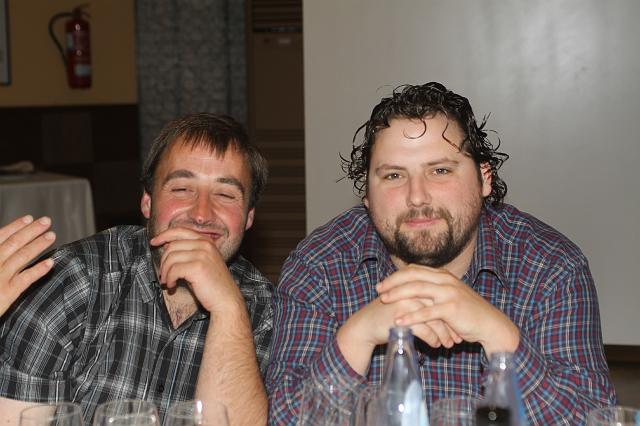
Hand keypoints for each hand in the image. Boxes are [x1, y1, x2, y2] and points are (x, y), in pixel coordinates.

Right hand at [0, 216, 55, 316]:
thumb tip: (4, 246)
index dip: (15, 226)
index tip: (28, 218)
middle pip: (13, 244)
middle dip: (31, 231)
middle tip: (46, 221)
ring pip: (21, 257)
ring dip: (38, 245)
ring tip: (51, 236)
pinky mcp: (6, 294)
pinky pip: (25, 280)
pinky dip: (38, 270)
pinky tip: (50, 263)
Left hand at [149, 227, 243, 314]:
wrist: (226, 300)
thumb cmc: (211, 284)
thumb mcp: (201, 262)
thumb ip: (188, 251)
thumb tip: (167, 246)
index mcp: (206, 241)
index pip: (180, 231)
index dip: (164, 235)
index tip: (154, 242)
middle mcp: (205, 244)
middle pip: (172, 246)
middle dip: (163, 262)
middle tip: (164, 275)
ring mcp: (202, 254)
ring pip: (171, 258)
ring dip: (165, 272)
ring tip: (168, 282)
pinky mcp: (198, 267)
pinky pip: (173, 270)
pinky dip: (169, 279)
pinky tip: (173, 286)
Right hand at [336, 297, 450, 374]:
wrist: (366, 325)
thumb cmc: (387, 315)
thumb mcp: (405, 302)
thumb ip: (421, 300)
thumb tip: (442, 308)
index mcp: (414, 284)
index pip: (439, 297)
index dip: (450, 312)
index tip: (459, 325)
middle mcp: (411, 291)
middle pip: (438, 308)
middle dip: (450, 325)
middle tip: (458, 337)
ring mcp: (406, 303)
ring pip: (433, 319)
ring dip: (443, 334)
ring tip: (449, 344)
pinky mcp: (401, 317)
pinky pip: (424, 330)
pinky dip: (433, 339)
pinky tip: (436, 345)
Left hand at [377, 264, 519, 354]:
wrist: (490, 324)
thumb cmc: (467, 313)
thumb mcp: (449, 297)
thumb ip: (433, 292)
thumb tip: (412, 293)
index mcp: (443, 276)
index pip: (414, 269)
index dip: (396, 276)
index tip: (383, 284)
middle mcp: (445, 280)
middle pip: (412, 275)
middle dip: (393, 282)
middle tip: (378, 290)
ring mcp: (449, 293)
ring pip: (417, 289)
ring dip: (398, 294)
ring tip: (384, 301)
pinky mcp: (451, 308)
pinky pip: (426, 312)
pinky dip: (410, 316)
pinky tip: (399, 321)